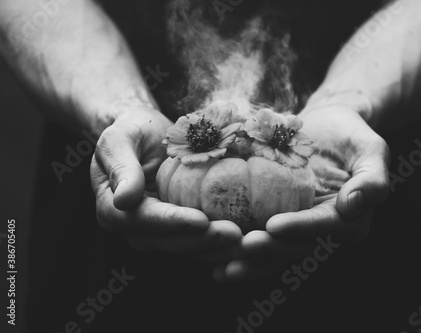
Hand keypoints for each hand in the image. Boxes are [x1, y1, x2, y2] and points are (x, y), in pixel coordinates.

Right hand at [90, 102, 241, 256]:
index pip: (145, 220)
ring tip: (248, 242)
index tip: (201, 220)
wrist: (148, 136)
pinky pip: (201, 240)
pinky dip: (223, 243)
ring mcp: (159, 233)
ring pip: (190, 248)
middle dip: (204, 241)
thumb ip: (121, 167)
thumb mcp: (119, 139)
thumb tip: (124, 200)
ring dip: (219, 248)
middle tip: (237, 235)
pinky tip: (249, 238)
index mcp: (113, 209)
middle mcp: (136, 229)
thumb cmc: (132, 131)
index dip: (174, 222)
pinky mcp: (181, 230)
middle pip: (170, 241)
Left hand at [213, 102, 390, 280]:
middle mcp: (321, 230)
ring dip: (250, 262)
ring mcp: (296, 227)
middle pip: (296, 247)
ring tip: (222, 266)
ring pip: (275, 251)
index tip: (273, 226)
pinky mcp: (276, 219)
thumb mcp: (371, 150)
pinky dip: (238, 251)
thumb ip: (373, 179)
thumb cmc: (350, 136)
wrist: (325, 127)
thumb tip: (353, 205)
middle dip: (270, 250)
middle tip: (243, 246)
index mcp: (348, 219)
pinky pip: (259, 237)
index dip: (301, 228)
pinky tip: (214, 260)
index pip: (325, 227)